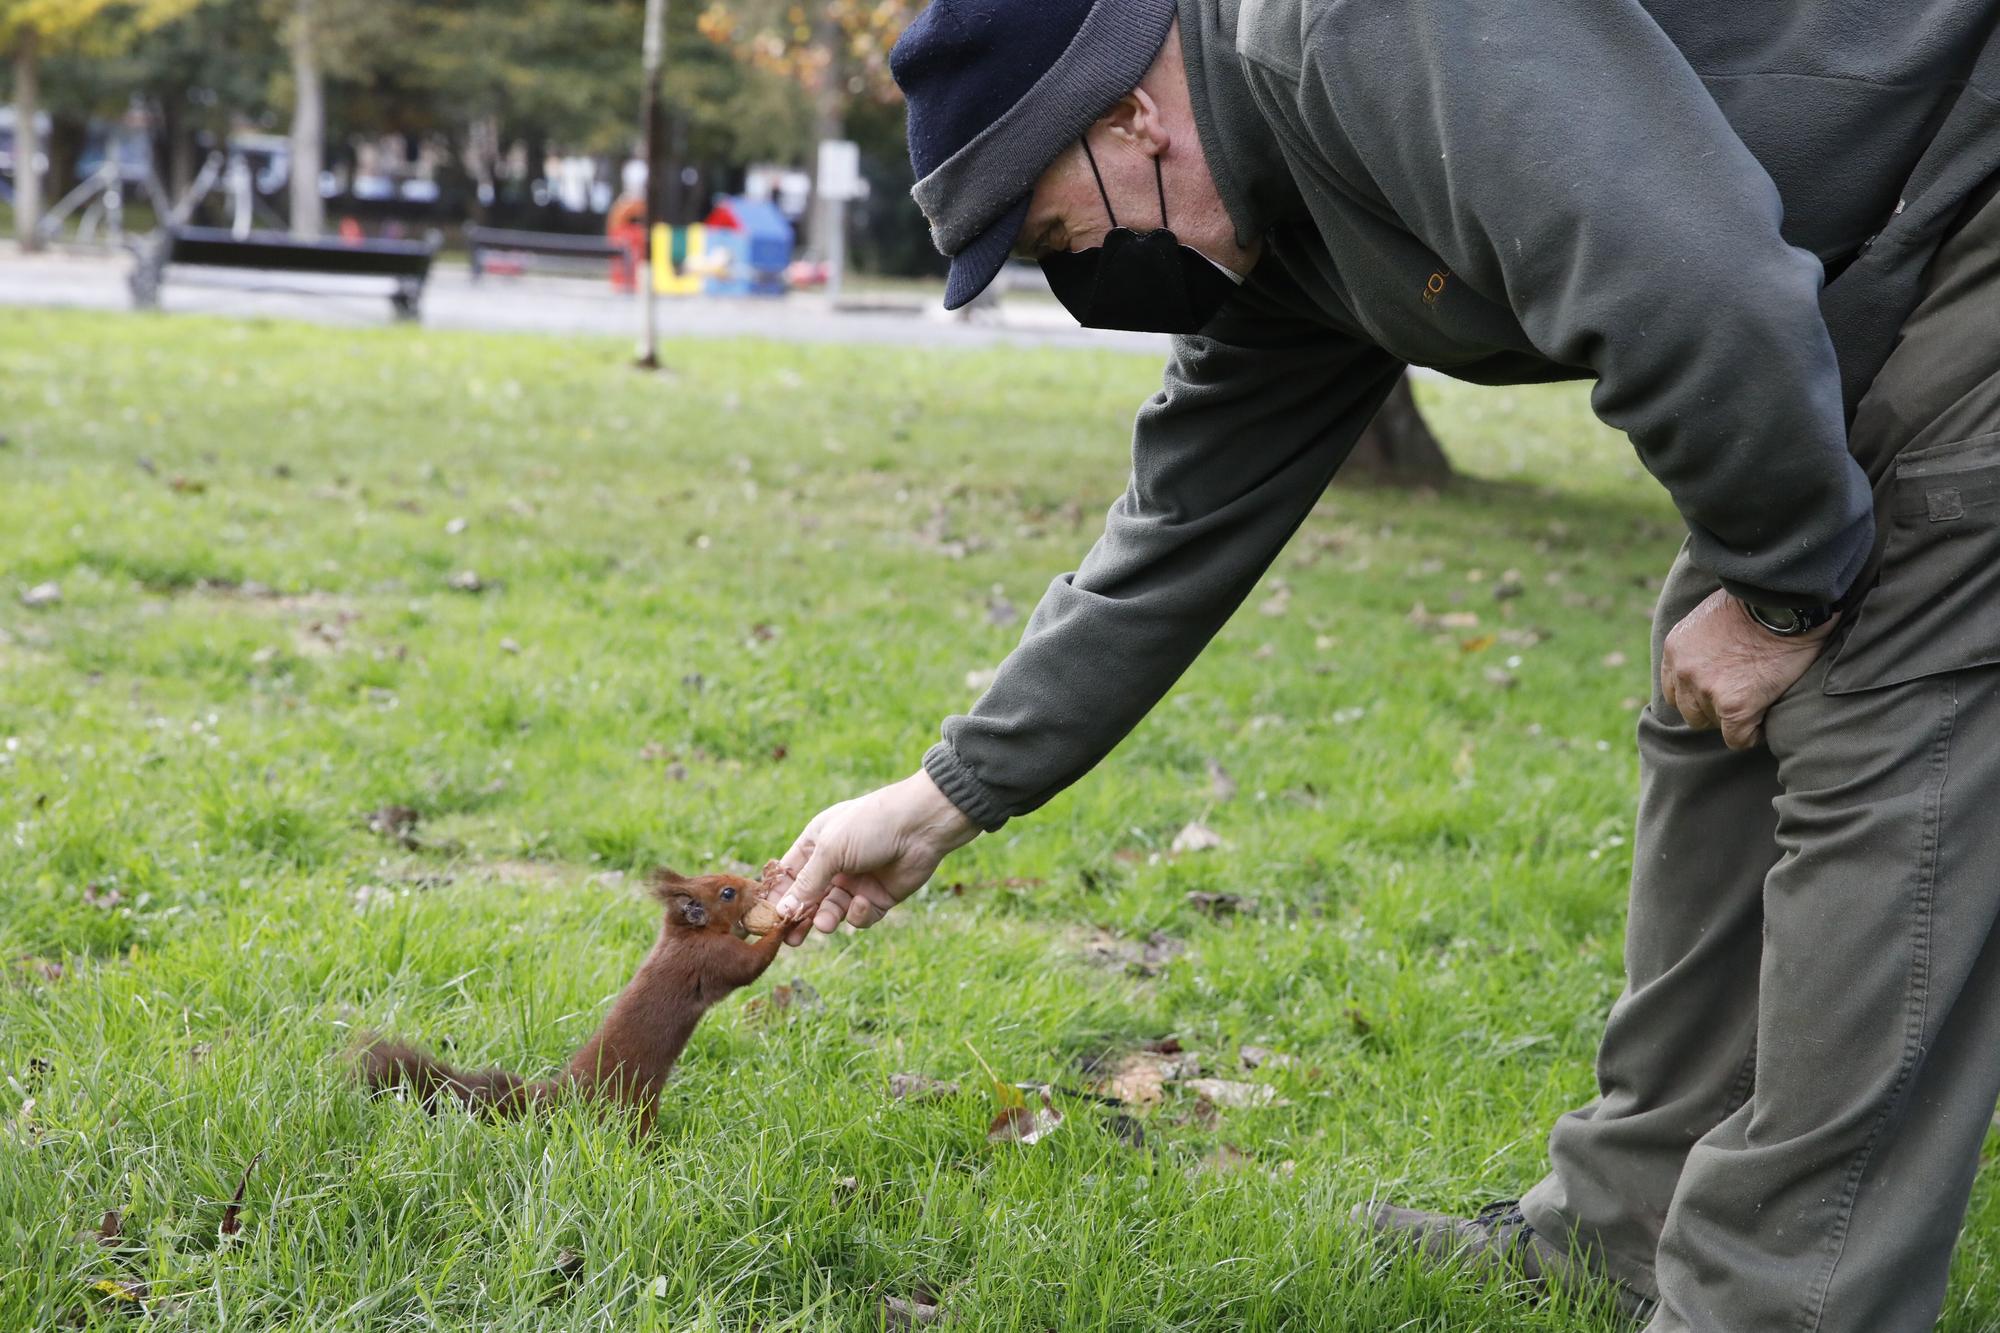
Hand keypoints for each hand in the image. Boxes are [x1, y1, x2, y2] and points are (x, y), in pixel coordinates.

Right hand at [774, 770, 982, 942]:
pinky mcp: (879, 897)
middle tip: (789, 938)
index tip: (766, 918)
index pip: (789, 874)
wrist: (920, 826)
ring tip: (825, 924)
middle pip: (808, 898)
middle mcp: (834, 864)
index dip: (778, 896)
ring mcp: (857, 881)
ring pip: (832, 910)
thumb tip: (782, 910)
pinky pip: (860, 915)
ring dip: (826, 918)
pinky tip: (862, 902)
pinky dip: (858, 914)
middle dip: (799, 917)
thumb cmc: (870, 825)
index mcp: (816, 844)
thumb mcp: (830, 850)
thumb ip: (806, 883)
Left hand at [1659, 590, 1836, 749]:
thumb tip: (1709, 661)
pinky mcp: (1734, 705)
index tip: (1722, 690)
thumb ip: (1699, 643)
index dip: (1698, 694)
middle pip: (1691, 711)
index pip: (1675, 690)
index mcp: (1675, 649)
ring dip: (1734, 719)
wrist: (1782, 602)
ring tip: (1756, 704)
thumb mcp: (1710, 616)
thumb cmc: (1757, 603)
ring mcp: (1706, 690)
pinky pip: (1738, 738)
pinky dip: (1753, 734)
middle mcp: (1684, 672)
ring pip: (1713, 724)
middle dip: (1714, 708)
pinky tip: (1766, 720)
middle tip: (1743, 697)